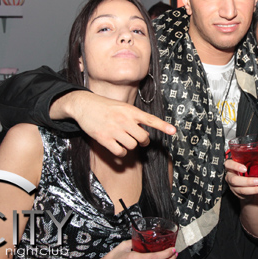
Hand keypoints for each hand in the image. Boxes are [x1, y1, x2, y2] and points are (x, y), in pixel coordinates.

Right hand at [60, 91, 175, 156]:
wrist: (83, 104)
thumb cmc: (105, 106)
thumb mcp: (122, 107)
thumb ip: (134, 118)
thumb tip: (145, 134)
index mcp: (130, 110)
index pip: (150, 119)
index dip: (163, 126)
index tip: (173, 131)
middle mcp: (124, 120)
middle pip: (143, 138)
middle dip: (143, 141)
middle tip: (139, 139)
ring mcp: (114, 129)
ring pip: (132, 146)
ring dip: (130, 146)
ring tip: (124, 140)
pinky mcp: (104, 139)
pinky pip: (120, 152)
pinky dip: (121, 153)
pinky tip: (117, 148)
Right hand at [225, 156, 257, 198]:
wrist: (247, 183)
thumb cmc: (249, 170)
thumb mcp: (254, 165)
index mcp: (232, 166)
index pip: (228, 164)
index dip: (235, 166)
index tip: (245, 168)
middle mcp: (230, 176)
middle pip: (234, 180)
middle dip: (247, 181)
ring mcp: (233, 186)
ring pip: (241, 189)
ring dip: (255, 189)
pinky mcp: (238, 192)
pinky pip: (246, 194)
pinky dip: (257, 191)